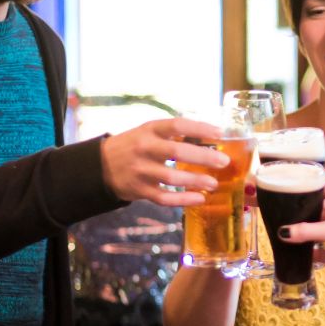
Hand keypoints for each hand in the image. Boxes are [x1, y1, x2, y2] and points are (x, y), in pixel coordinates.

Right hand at [100, 118, 230, 204]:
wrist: (100, 166)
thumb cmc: (134, 145)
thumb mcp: (149, 132)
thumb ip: (173, 134)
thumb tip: (210, 137)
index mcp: (149, 130)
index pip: (177, 125)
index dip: (199, 128)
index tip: (220, 133)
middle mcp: (144, 149)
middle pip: (177, 152)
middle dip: (203, 157)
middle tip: (223, 162)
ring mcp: (141, 171)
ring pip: (172, 178)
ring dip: (196, 181)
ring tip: (214, 183)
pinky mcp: (139, 190)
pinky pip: (164, 198)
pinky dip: (183, 200)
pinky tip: (199, 199)